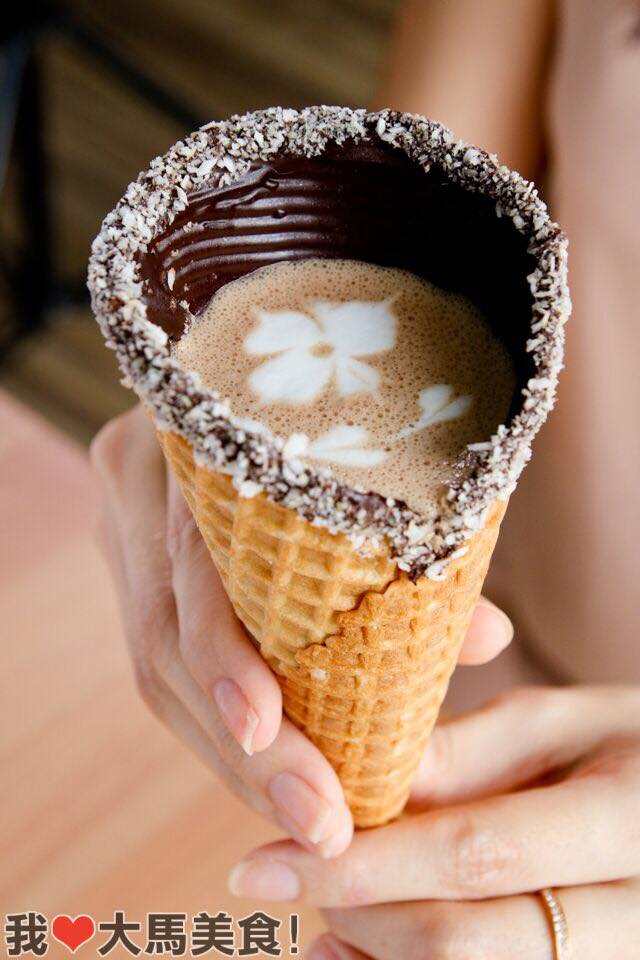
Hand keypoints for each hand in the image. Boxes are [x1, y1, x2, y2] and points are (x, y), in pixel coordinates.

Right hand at [91, 405, 513, 858]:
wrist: (250, 360)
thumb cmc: (321, 407)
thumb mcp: (358, 451)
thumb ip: (412, 541)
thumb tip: (486, 638)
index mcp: (184, 435)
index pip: (191, 565)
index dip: (225, 658)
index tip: (272, 734)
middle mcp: (135, 481)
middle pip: (165, 639)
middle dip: (241, 745)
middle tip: (317, 818)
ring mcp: (123, 523)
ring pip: (154, 666)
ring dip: (227, 754)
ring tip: (303, 815)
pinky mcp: (131, 561)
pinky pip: (158, 661)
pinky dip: (215, 723)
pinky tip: (265, 769)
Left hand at [228, 685, 639, 958]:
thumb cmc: (629, 745)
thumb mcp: (561, 724)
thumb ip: (466, 757)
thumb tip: (355, 787)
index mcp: (626, 820)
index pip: (475, 855)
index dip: (362, 866)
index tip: (259, 865)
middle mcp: (634, 917)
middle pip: (465, 943)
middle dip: (359, 912)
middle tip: (290, 877)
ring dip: (377, 958)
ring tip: (323, 920)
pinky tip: (360, 957)